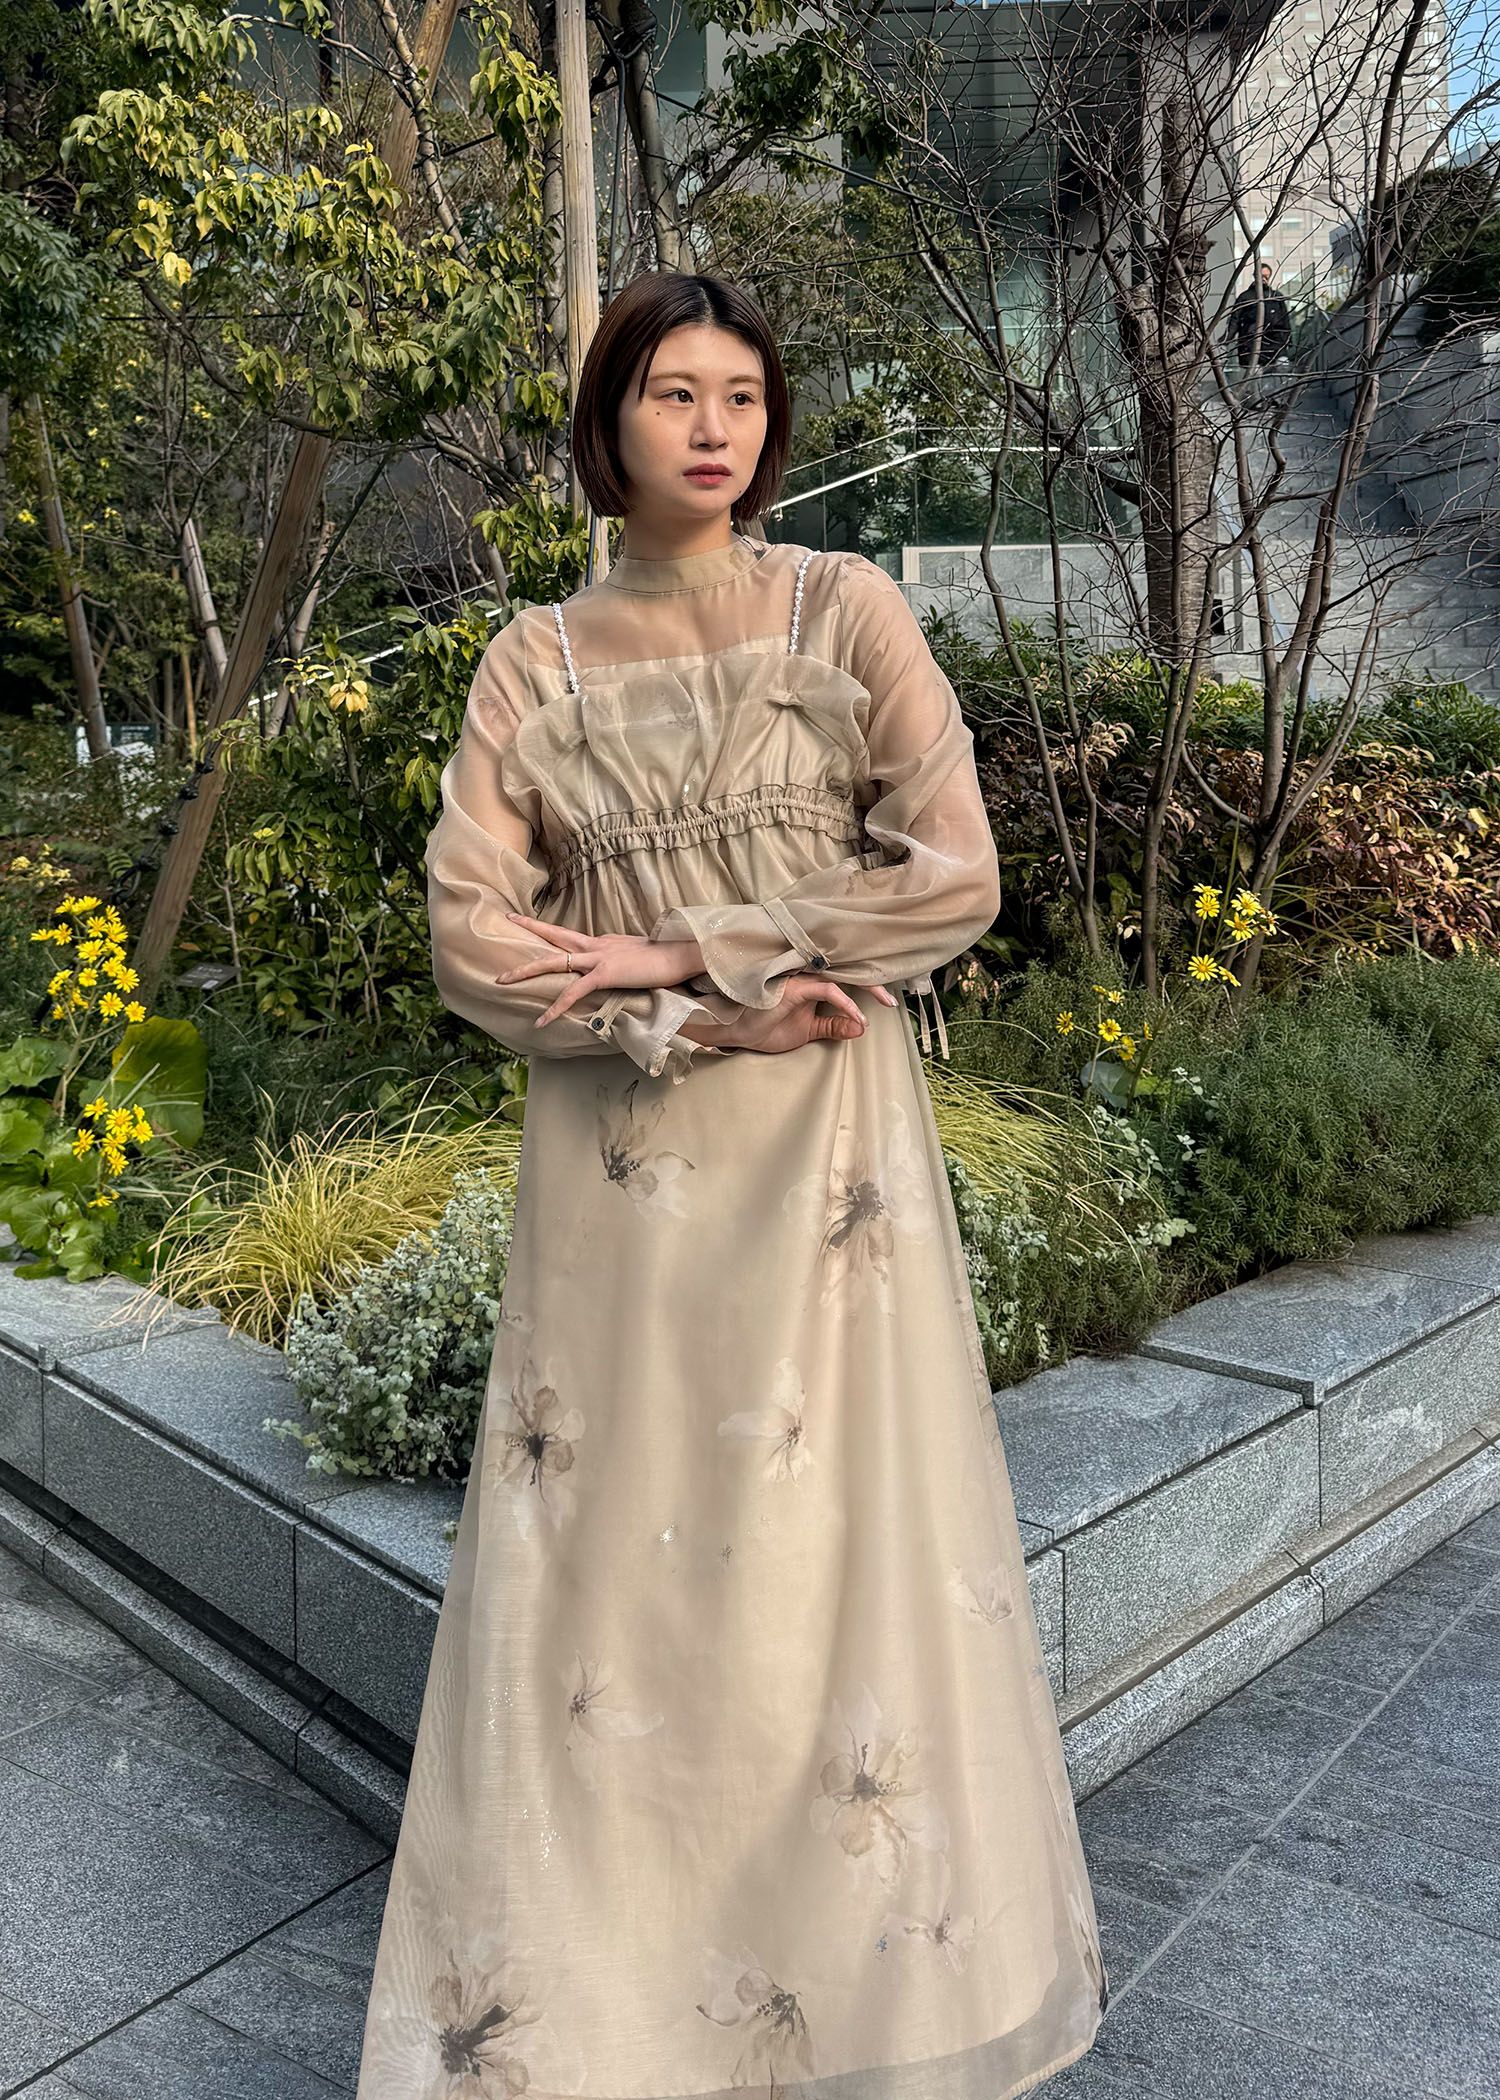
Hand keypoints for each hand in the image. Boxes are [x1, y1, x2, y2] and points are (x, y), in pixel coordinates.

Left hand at [499, 915, 703, 1026]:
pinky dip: (556, 1007)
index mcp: (601, 941)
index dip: (543, 926)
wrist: (679, 955)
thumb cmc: (663, 959)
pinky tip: (542, 1021)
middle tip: (505, 922)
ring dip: (525, 971)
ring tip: (502, 980)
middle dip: (527, 930)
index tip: (521, 916)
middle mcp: (595, 945)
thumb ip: (617, 957)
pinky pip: (573, 992)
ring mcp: (598, 957)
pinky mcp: (605, 974)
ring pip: (553, 961)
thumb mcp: (634, 955)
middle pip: (553, 937)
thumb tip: (611, 965)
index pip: (566, 935)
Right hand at [689, 974, 898, 1054]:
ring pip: (842, 976)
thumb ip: (833, 1026)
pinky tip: (857, 1017)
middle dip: (873, 982)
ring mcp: (801, 977)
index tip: (888, 1004)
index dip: (869, 987)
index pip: (847, 979)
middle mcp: (809, 975)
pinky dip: (845, 1004)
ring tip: (884, 1002)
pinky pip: (827, 990)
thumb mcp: (809, 1030)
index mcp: (813, 982)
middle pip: (849, 971)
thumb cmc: (767, 1025)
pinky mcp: (795, 986)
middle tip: (892, 1001)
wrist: (737, 1031)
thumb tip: (861, 1028)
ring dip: (865, 989)